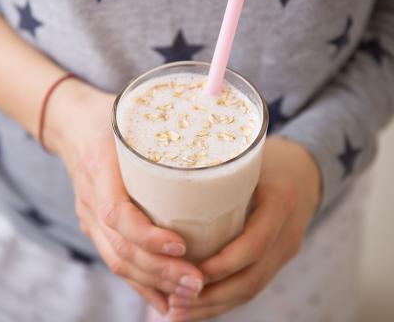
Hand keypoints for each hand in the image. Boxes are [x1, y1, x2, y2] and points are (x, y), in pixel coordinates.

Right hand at [44, 79, 203, 314]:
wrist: (73, 124)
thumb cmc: (109, 116)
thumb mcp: (131, 110)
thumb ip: (163, 118)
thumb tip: (210, 119)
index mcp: (101, 166)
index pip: (116, 213)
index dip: (148, 234)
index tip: (182, 244)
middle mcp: (90, 197)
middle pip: (120, 247)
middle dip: (160, 270)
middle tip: (198, 282)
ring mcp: (89, 216)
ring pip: (118, 261)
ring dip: (153, 282)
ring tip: (188, 294)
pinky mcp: (95, 225)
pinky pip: (115, 260)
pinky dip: (138, 282)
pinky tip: (162, 298)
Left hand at [168, 136, 320, 320]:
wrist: (300, 169)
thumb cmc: (263, 158)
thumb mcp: (245, 158)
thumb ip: (217, 173)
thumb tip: (164, 183)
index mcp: (280, 200)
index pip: (255, 243)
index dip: (223, 264)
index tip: (191, 271)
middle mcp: (287, 231)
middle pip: (253, 277)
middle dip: (212, 296)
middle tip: (175, 304)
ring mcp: (285, 248)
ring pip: (252, 289)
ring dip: (214, 305)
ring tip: (178, 312)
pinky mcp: (277, 257)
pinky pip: (252, 284)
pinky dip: (224, 298)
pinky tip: (198, 305)